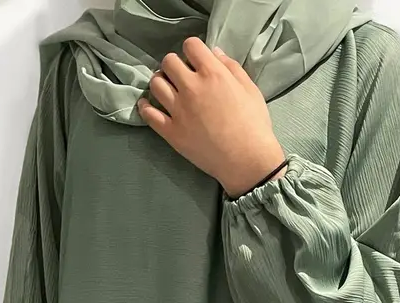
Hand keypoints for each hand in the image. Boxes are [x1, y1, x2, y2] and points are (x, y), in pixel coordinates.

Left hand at [138, 37, 287, 198]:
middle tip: (180, 74)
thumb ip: (231, 67)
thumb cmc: (254, 125)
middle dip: (174, 64)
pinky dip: (145, 106)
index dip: (192, 50)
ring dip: (160, 82)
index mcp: (213, 74)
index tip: (195, 59)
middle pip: (169, 61)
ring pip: (156, 84)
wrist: (246, 160)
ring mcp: (179, 111)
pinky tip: (148, 104)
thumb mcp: (250, 90)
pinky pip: (149, 114)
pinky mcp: (172, 132)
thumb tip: (214, 52)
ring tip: (167, 88)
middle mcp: (192, 88)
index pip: (191, 45)